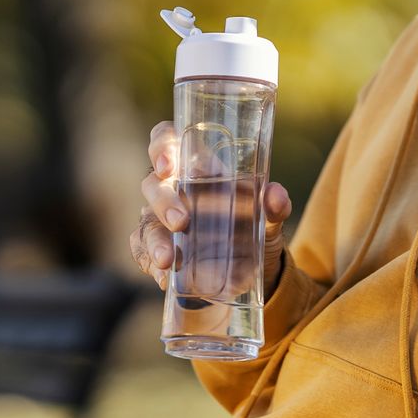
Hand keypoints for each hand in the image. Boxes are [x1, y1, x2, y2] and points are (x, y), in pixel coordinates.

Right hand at [131, 121, 292, 290]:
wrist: (251, 272)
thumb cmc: (253, 228)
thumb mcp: (268, 218)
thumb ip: (274, 206)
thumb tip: (275, 196)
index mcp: (196, 168)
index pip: (167, 140)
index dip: (161, 145)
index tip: (168, 166)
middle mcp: (172, 190)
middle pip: (153, 184)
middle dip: (163, 202)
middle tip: (182, 223)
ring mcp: (159, 219)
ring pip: (145, 222)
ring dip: (154, 240)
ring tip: (168, 260)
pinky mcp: (155, 248)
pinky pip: (142, 251)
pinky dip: (150, 263)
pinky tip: (164, 277)